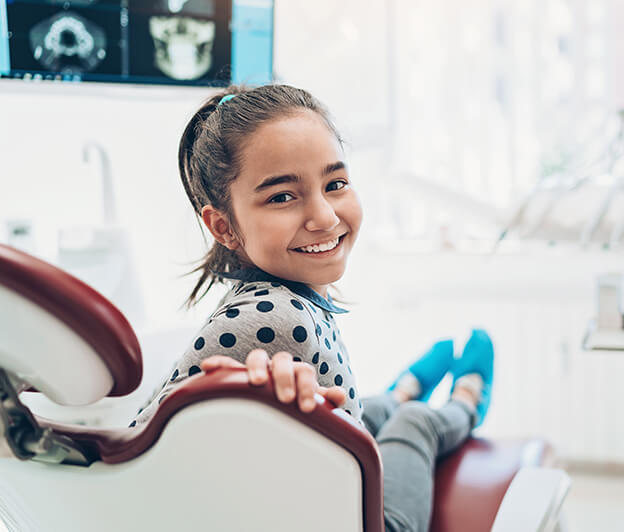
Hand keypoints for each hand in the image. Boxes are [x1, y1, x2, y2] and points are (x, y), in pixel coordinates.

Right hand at [200, 350, 346, 412]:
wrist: (274, 410)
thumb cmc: (292, 406)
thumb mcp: (309, 404)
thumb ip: (325, 399)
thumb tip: (339, 395)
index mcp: (296, 373)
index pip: (304, 371)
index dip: (307, 386)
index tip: (306, 408)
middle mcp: (277, 367)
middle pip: (283, 361)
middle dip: (285, 377)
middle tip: (286, 399)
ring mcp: (258, 369)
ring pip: (257, 357)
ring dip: (258, 367)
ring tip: (257, 382)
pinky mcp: (237, 375)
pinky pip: (227, 365)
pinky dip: (219, 364)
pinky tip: (208, 367)